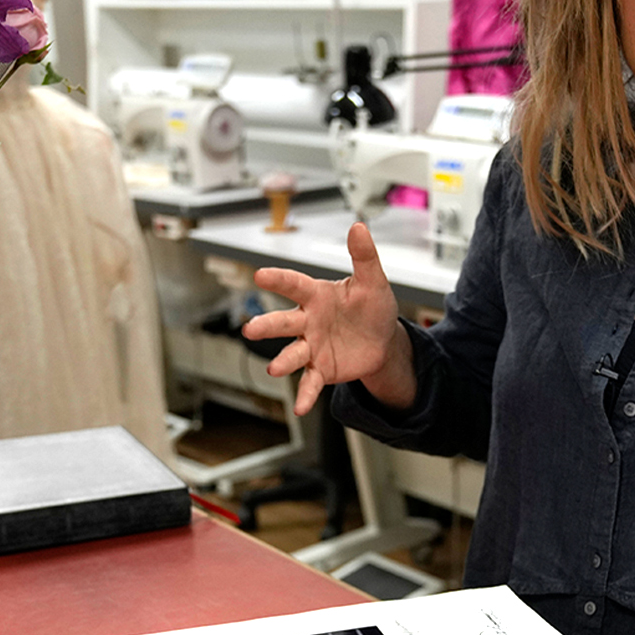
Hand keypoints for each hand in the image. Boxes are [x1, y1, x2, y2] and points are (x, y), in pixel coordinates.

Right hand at [240, 223, 412, 414]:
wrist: (383, 341)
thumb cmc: (372, 307)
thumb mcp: (373, 282)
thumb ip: (364, 256)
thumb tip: (359, 227)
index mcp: (317, 296)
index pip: (294, 285)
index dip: (278, 280)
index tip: (261, 275)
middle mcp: (308, 322)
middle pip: (284, 322)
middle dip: (267, 325)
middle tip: (250, 329)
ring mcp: (312, 347)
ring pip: (292, 354)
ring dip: (283, 361)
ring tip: (274, 369)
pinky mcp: (321, 369)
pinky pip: (310, 382)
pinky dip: (305, 394)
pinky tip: (299, 407)